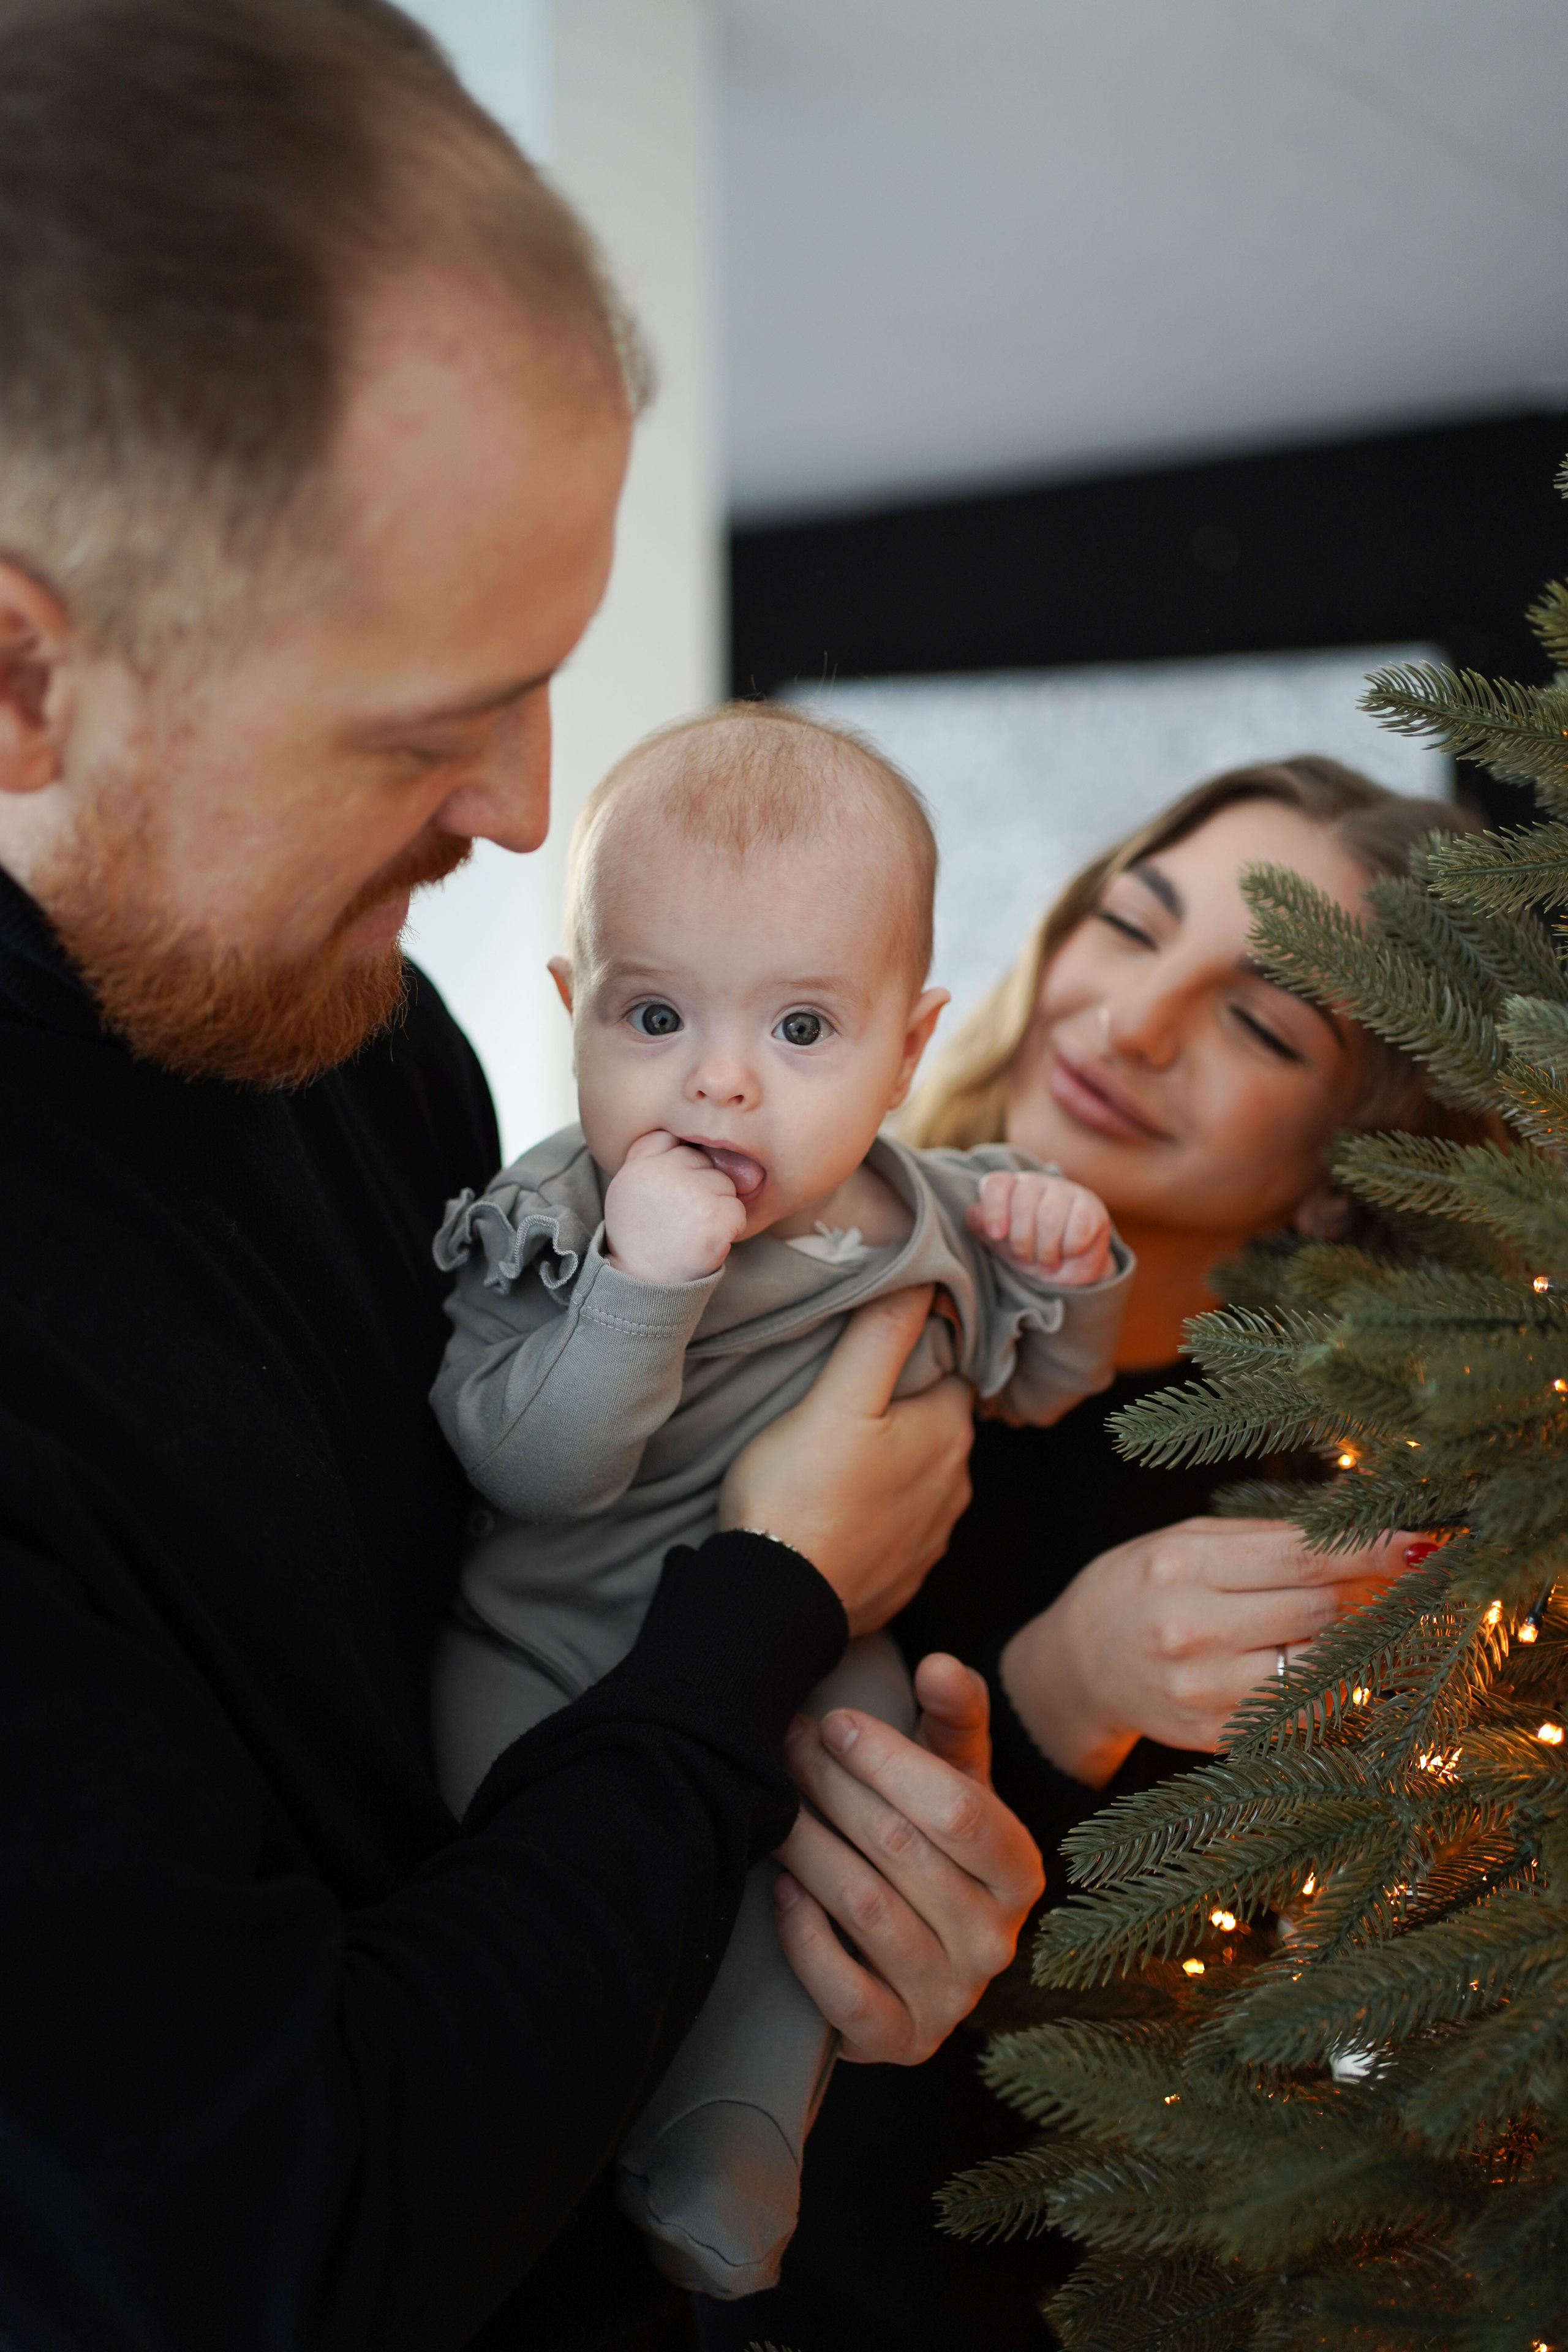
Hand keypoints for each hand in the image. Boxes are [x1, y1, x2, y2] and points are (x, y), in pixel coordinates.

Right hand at [603, 1130, 746, 1282]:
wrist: (642, 1284)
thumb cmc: (640, 1236)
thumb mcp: (629, 1189)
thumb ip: (652, 1159)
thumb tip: (693, 1141)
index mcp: (640, 1166)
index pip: (674, 1141)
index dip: (682, 1167)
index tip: (673, 1193)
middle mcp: (663, 1174)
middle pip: (705, 1162)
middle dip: (702, 1188)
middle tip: (682, 1219)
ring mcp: (690, 1195)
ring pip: (725, 1185)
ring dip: (717, 1208)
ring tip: (692, 1231)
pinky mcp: (714, 1218)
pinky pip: (737, 1211)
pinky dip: (729, 1229)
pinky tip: (706, 1242)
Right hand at [718, 1285, 973, 1636]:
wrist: (775, 1604)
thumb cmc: (799, 1493)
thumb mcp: (837, 1398)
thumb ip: (882, 1334)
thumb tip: (927, 1277)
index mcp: (948, 1435)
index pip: (952, 1371)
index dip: (918, 1354)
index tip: (876, 1353)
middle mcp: (956, 1488)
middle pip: (937, 1424)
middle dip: (904, 1409)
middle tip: (848, 1399)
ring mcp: (931, 1540)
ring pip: (919, 1477)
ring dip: (891, 1464)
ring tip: (837, 1455)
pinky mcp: (902, 1578)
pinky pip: (898, 1528)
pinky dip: (877, 1514)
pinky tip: (837, 1508)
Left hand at [771, 1653, 1043, 2063]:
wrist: (922, 1947)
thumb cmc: (933, 1840)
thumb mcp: (956, 1775)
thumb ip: (954, 1715)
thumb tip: (941, 1664)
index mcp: (1020, 1870)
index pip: (957, 1809)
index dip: (886, 1760)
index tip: (833, 1722)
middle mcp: (996, 1943)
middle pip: (900, 1850)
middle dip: (832, 1788)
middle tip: (786, 1745)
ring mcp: (951, 1999)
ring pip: (865, 1910)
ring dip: (807, 1848)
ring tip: (772, 1805)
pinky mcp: (901, 2043)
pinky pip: (844, 1993)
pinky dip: (804, 1937)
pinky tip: (781, 1891)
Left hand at [966, 1169, 1111, 1285]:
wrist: (1064, 1269)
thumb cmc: (1026, 1250)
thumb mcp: (998, 1242)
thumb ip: (980, 1225)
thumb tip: (974, 1214)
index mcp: (1009, 1188)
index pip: (996, 1184)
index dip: (994, 1209)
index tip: (996, 1235)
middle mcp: (1036, 1183)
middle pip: (1023, 1201)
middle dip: (1021, 1241)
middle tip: (1025, 1258)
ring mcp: (1066, 1191)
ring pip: (1050, 1216)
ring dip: (1046, 1250)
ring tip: (1046, 1262)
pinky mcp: (1091, 1207)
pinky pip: (1078, 1227)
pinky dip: (1070, 1249)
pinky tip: (1069, 1253)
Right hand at [999, 1516, 1413, 1784]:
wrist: (1078, 1665)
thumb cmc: (1142, 1587)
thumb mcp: (1189, 1541)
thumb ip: (1269, 1538)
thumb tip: (1361, 1533)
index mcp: (1182, 1566)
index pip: (1300, 1556)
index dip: (1368, 1549)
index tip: (1419, 1545)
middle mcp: (1191, 1629)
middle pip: (1318, 1611)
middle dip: (1368, 1594)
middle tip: (1397, 1582)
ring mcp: (1203, 1690)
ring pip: (1318, 1665)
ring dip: (1354, 1642)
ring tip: (1361, 1620)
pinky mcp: (1215, 1735)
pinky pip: (1301, 1709)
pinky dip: (1327, 1685)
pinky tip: (1325, 1662)